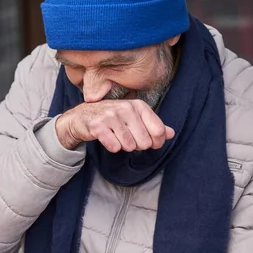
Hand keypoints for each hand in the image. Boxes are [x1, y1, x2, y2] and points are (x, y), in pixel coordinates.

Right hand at [56, 99, 173, 151]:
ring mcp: (111, 116)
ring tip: (115, 137)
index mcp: (138, 105)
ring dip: (123, 146)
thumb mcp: (134, 119)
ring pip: (129, 145)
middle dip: (136, 145)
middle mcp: (126, 108)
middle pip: (144, 142)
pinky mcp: (98, 126)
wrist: (82, 118)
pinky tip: (107, 139)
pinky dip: (112, 147)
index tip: (147, 141)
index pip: (158, 131)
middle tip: (126, 138)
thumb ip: (153, 126)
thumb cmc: (111, 119)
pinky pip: (114, 146)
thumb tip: (170, 134)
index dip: (155, 142)